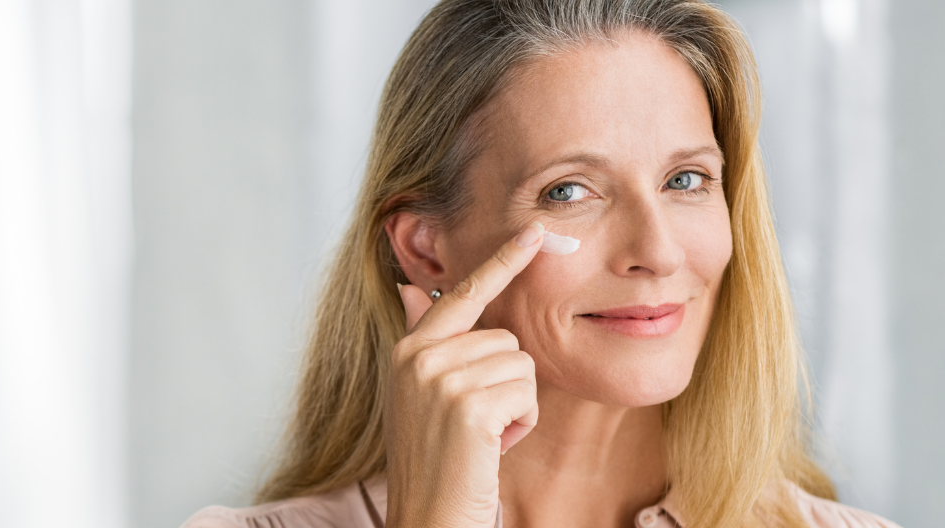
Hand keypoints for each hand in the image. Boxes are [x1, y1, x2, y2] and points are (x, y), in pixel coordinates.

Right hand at [385, 221, 544, 527]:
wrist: (428, 519)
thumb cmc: (435, 462)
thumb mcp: (420, 395)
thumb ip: (425, 340)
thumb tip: (410, 287)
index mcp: (409, 350)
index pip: (461, 292)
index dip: (502, 262)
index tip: (535, 232)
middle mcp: (418, 357)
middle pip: (505, 337)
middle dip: (508, 382)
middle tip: (478, 425)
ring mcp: (439, 379)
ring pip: (521, 364)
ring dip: (516, 405)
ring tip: (482, 438)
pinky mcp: (467, 406)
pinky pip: (526, 392)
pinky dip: (521, 423)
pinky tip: (492, 448)